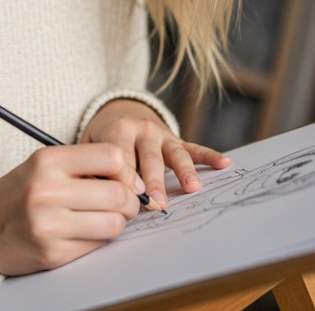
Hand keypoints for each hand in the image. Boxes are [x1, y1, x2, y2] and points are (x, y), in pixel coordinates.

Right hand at [0, 143, 142, 274]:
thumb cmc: (21, 192)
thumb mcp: (45, 165)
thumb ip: (84, 165)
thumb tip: (133, 179)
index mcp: (48, 161)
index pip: (111, 157)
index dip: (128, 170)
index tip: (128, 179)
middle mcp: (48, 190)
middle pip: (118, 194)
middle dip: (131, 201)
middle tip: (127, 203)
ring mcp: (50, 224)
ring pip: (113, 224)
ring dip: (118, 223)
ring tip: (107, 218)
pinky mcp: (53, 253)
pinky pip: (97, 245)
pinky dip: (99, 239)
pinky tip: (86, 232)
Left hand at [80, 99, 230, 208]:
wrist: (119, 111)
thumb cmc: (103, 138)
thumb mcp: (91, 146)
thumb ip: (94, 167)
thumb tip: (98, 195)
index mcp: (118, 129)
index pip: (121, 155)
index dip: (124, 178)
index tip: (128, 200)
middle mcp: (142, 129)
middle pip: (149, 157)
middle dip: (153, 180)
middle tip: (157, 202)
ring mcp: (162, 134)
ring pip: (175, 153)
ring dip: (184, 171)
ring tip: (193, 189)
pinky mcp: (176, 139)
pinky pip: (194, 148)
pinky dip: (209, 156)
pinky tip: (224, 163)